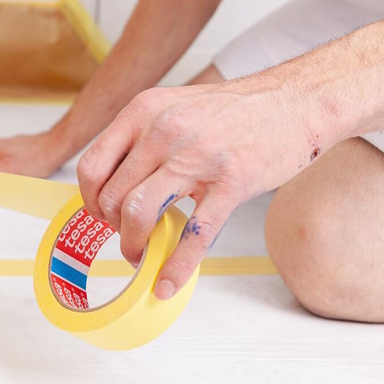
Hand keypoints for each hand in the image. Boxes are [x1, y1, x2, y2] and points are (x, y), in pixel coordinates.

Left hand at [76, 80, 327, 298]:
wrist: (293, 100)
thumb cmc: (231, 111)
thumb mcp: (172, 107)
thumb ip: (139, 139)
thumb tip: (110, 186)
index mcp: (143, 111)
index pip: (92, 167)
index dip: (90, 201)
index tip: (102, 216)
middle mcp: (164, 131)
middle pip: (112, 198)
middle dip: (114, 229)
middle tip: (128, 238)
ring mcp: (198, 157)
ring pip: (140, 215)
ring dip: (134, 246)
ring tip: (141, 255)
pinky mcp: (232, 182)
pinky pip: (193, 234)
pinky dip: (176, 267)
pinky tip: (168, 283)